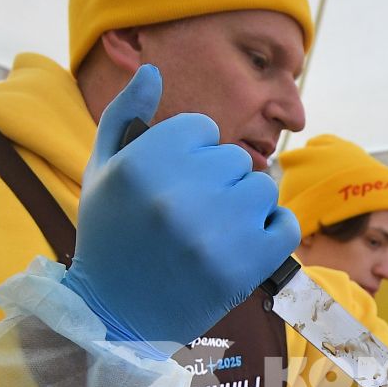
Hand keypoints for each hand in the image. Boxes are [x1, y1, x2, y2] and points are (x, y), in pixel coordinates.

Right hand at [62, 65, 298, 345]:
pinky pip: (286, 225)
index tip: (174, 184)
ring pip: (262, 188)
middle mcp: (177, 195)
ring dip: (246, 206)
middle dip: (219, 181)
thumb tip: (152, 69)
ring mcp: (214, 233)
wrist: (115, 317)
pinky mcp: (243, 268)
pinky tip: (246, 244)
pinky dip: (274, 232)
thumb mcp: (101, 170)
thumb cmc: (109, 237)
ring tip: (215, 231)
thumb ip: (123, 114)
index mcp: (141, 164)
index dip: (191, 155)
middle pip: (235, 158)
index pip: (202, 128)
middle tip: (193, 214)